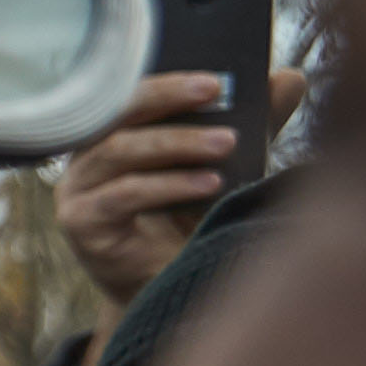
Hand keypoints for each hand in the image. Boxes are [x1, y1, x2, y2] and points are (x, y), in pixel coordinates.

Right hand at [54, 64, 309, 300]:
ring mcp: (76, 190)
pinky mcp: (80, 224)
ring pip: (121, 150)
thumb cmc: (190, 223)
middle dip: (168, 97)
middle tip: (216, 91)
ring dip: (177, 143)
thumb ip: (251, 123)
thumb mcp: (225, 164)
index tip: (217, 80)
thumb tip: (289, 79)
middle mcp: (86, 157)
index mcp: (114, 134)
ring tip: (227, 144)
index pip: (132, 94)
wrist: (168, 287)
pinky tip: (208, 185)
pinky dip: (168, 186)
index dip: (169, 82)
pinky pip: (123, 195)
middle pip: (118, 113)